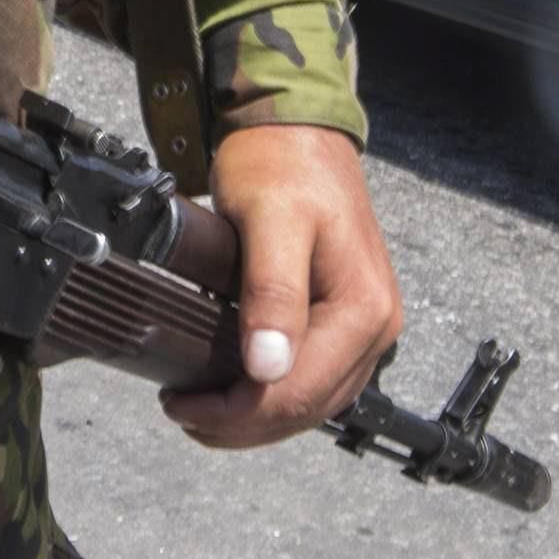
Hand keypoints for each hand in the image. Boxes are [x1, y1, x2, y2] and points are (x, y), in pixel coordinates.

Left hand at [161, 122, 403, 448]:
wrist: (297, 134)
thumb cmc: (281, 166)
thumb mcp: (270, 222)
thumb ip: (272, 293)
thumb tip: (267, 367)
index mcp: (363, 309)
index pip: (297, 391)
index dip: (234, 413)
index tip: (181, 403)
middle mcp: (377, 327)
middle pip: (307, 408)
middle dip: (240, 424)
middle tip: (181, 410)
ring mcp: (366, 329)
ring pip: (313, 404)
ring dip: (256, 419)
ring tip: (201, 410)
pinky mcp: (347, 324)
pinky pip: (315, 382)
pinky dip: (272, 398)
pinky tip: (236, 393)